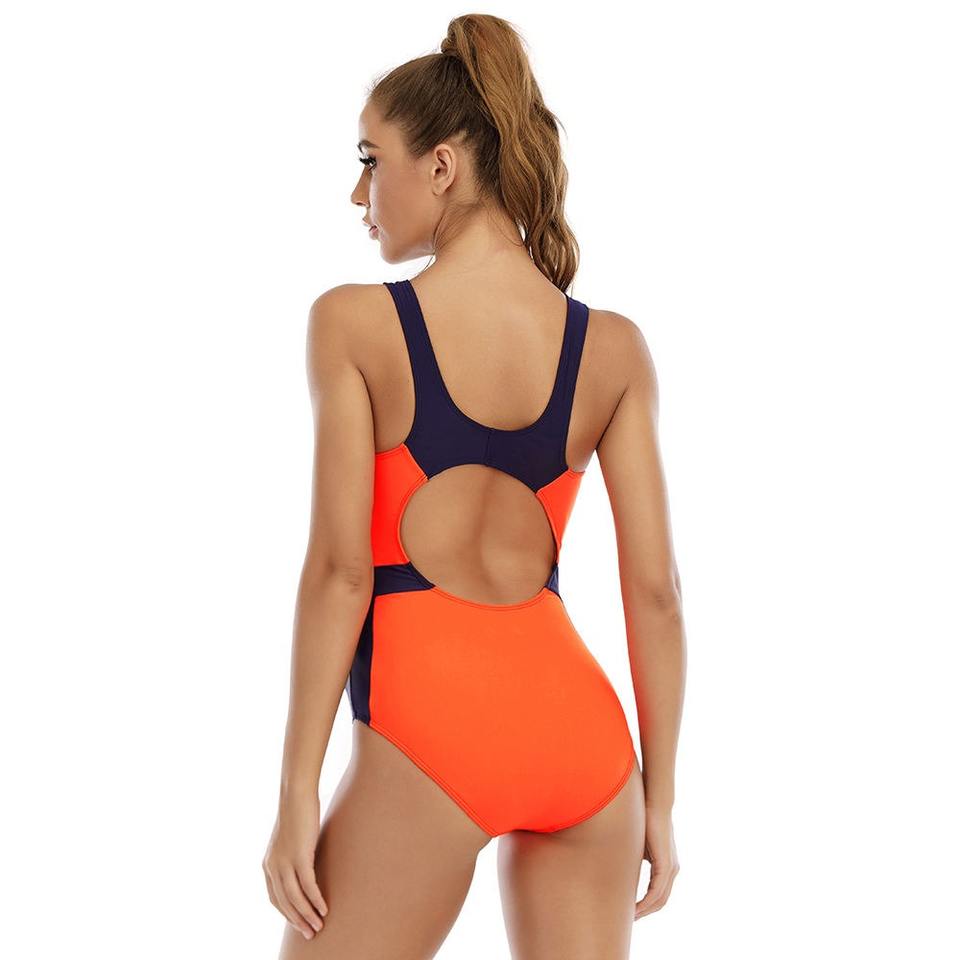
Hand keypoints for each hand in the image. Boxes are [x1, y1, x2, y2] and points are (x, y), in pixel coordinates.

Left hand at [262, 792, 328, 939]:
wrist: (295, 794)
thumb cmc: (297, 813)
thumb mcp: (291, 840)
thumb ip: (293, 855)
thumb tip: (305, 865)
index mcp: (268, 864)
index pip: (275, 898)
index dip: (287, 913)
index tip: (299, 923)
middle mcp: (272, 866)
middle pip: (284, 902)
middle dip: (297, 920)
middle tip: (310, 933)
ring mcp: (284, 862)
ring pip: (295, 898)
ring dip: (307, 915)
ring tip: (319, 926)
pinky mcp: (299, 856)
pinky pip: (307, 885)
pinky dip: (315, 899)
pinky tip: (324, 908)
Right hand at [634, 805, 678, 918]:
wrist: (655, 804)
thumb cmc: (645, 819)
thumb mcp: (639, 844)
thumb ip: (635, 858)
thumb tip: (620, 866)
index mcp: (667, 865)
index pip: (658, 893)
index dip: (646, 905)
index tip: (631, 911)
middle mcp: (672, 869)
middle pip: (660, 901)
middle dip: (645, 912)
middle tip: (629, 920)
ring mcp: (671, 868)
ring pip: (659, 899)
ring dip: (645, 910)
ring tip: (630, 917)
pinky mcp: (666, 865)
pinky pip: (657, 891)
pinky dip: (646, 902)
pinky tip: (635, 907)